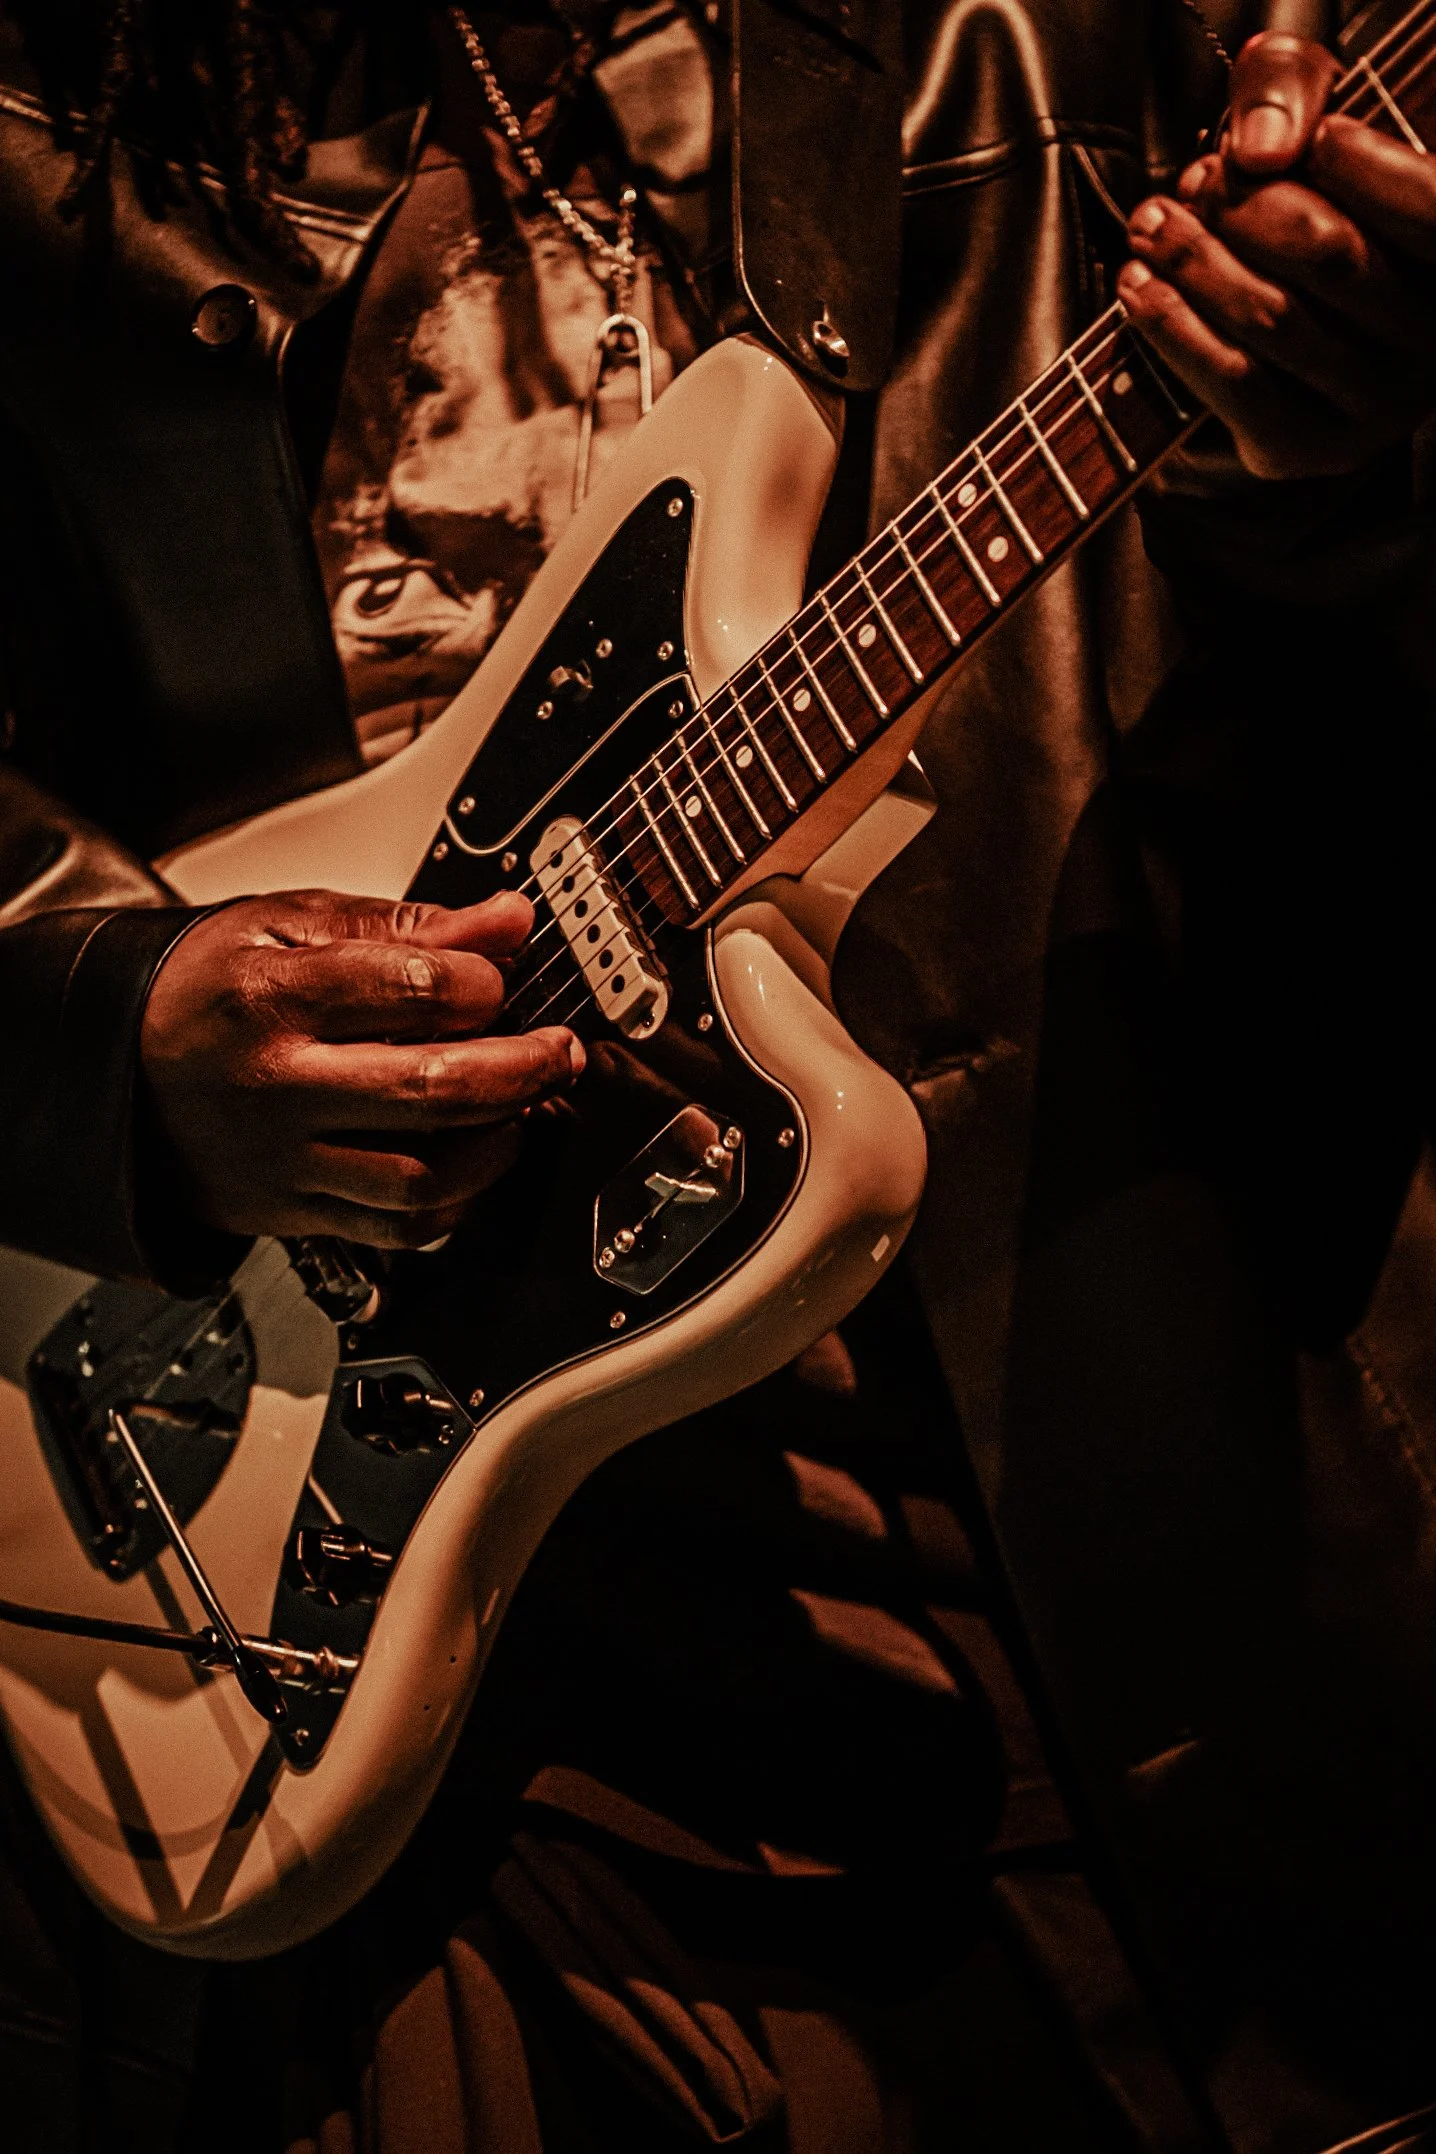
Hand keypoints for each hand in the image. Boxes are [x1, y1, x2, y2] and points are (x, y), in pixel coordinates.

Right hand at [141, 889, 582, 1246]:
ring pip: (421, 1179)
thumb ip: (406, 925)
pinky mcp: (291, 1214)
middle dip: (522, 1069)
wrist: (113, 1069)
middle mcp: (277, 1086)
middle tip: (557, 1051)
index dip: (484, 981)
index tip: (502, 976)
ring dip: (498, 1146)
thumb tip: (506, 923)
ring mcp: (283, 1162)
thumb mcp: (289, 925)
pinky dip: (457, 1203)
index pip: (413, 989)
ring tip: (521, 1108)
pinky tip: (475, 1160)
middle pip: (432, 1091)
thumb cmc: (207, 990)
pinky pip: (397, 1231)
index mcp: (274, 997)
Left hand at [1116, 32, 1435, 477]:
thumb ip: (1296, 92)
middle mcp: (1429, 340)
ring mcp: (1373, 405)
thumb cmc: (1305, 215)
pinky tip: (1138, 288)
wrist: (1279, 355)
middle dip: (1245, 210)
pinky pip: (1232, 383)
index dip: (1355, 163)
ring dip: (1193, 263)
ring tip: (1152, 226)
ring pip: (1272, 320)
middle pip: (1330, 257)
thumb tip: (1261, 147)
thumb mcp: (1312, 128)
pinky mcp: (1307, 447)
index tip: (1289, 141)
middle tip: (1194, 184)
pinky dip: (1172, 328)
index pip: (1426, 206)